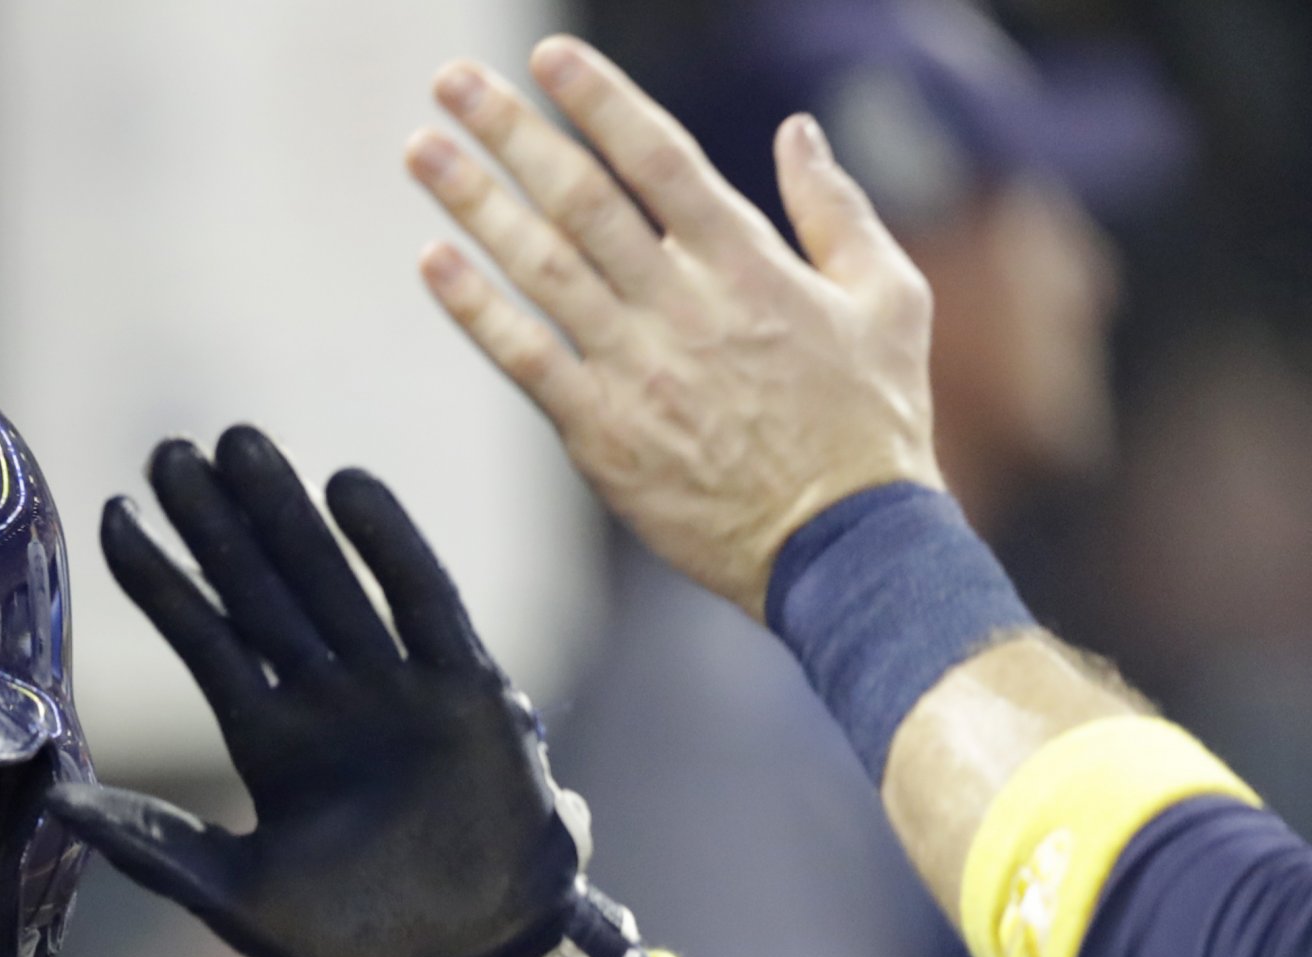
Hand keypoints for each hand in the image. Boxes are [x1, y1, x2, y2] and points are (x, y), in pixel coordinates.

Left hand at [49, 427, 607, 956]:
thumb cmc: (359, 949)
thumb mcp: (236, 898)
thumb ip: (154, 844)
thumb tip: (56, 800)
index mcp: (271, 744)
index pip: (204, 639)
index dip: (161, 579)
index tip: (114, 515)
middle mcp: (327, 703)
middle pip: (260, 590)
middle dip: (216, 522)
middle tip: (170, 451)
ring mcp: (395, 690)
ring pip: (329, 579)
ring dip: (285, 515)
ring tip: (238, 443)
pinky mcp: (465, 693)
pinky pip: (424, 603)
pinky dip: (393, 546)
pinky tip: (349, 488)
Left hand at [407, 36, 944, 615]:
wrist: (841, 546)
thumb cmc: (873, 422)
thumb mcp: (890, 298)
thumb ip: (836, 208)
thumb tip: (798, 130)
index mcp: (751, 264)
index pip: (659, 160)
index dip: (599, 101)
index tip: (548, 55)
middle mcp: (685, 307)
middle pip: (582, 200)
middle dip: (511, 133)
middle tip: (451, 82)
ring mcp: (638, 370)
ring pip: (541, 269)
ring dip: (475, 205)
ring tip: (421, 151)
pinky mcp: (603, 435)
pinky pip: (526, 361)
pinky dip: (476, 311)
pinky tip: (433, 264)